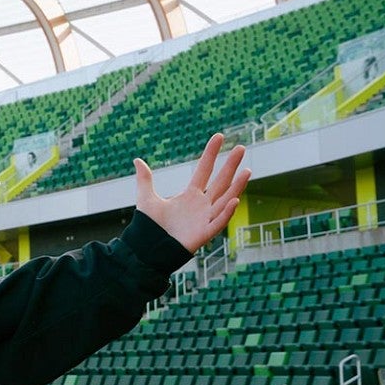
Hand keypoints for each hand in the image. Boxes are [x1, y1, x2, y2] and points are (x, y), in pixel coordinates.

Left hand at [134, 133, 250, 252]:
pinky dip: (226, 212)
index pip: (204, 170)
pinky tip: (234, 199)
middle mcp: (202, 204)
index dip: (211, 154)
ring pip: (225, 199)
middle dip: (230, 165)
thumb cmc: (150, 226)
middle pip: (220, 181)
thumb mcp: (147, 198)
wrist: (148, 248)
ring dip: (236, 186)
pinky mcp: (204, 233)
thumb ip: (145, 180)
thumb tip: (137, 160)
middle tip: (242, 147)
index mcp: (190, 195)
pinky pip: (218, 221)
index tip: (219, 137)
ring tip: (247, 170)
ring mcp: (205, 218)